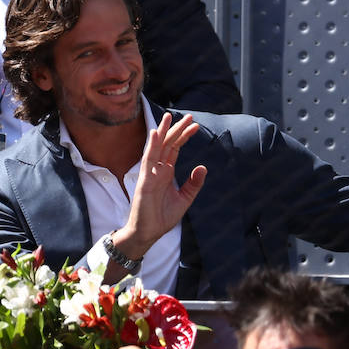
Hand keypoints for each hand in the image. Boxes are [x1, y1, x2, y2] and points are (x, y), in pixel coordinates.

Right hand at [116, 113, 206, 259]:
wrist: (149, 232)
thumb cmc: (162, 217)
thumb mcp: (184, 199)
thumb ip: (193, 184)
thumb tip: (203, 167)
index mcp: (166, 172)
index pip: (175, 149)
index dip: (184, 136)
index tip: (195, 125)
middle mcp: (158, 169)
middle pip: (167, 144)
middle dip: (177, 130)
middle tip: (188, 116)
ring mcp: (150, 173)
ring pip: (157, 148)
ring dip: (163, 132)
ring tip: (169, 117)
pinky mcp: (145, 180)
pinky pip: (148, 160)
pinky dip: (151, 146)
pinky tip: (155, 134)